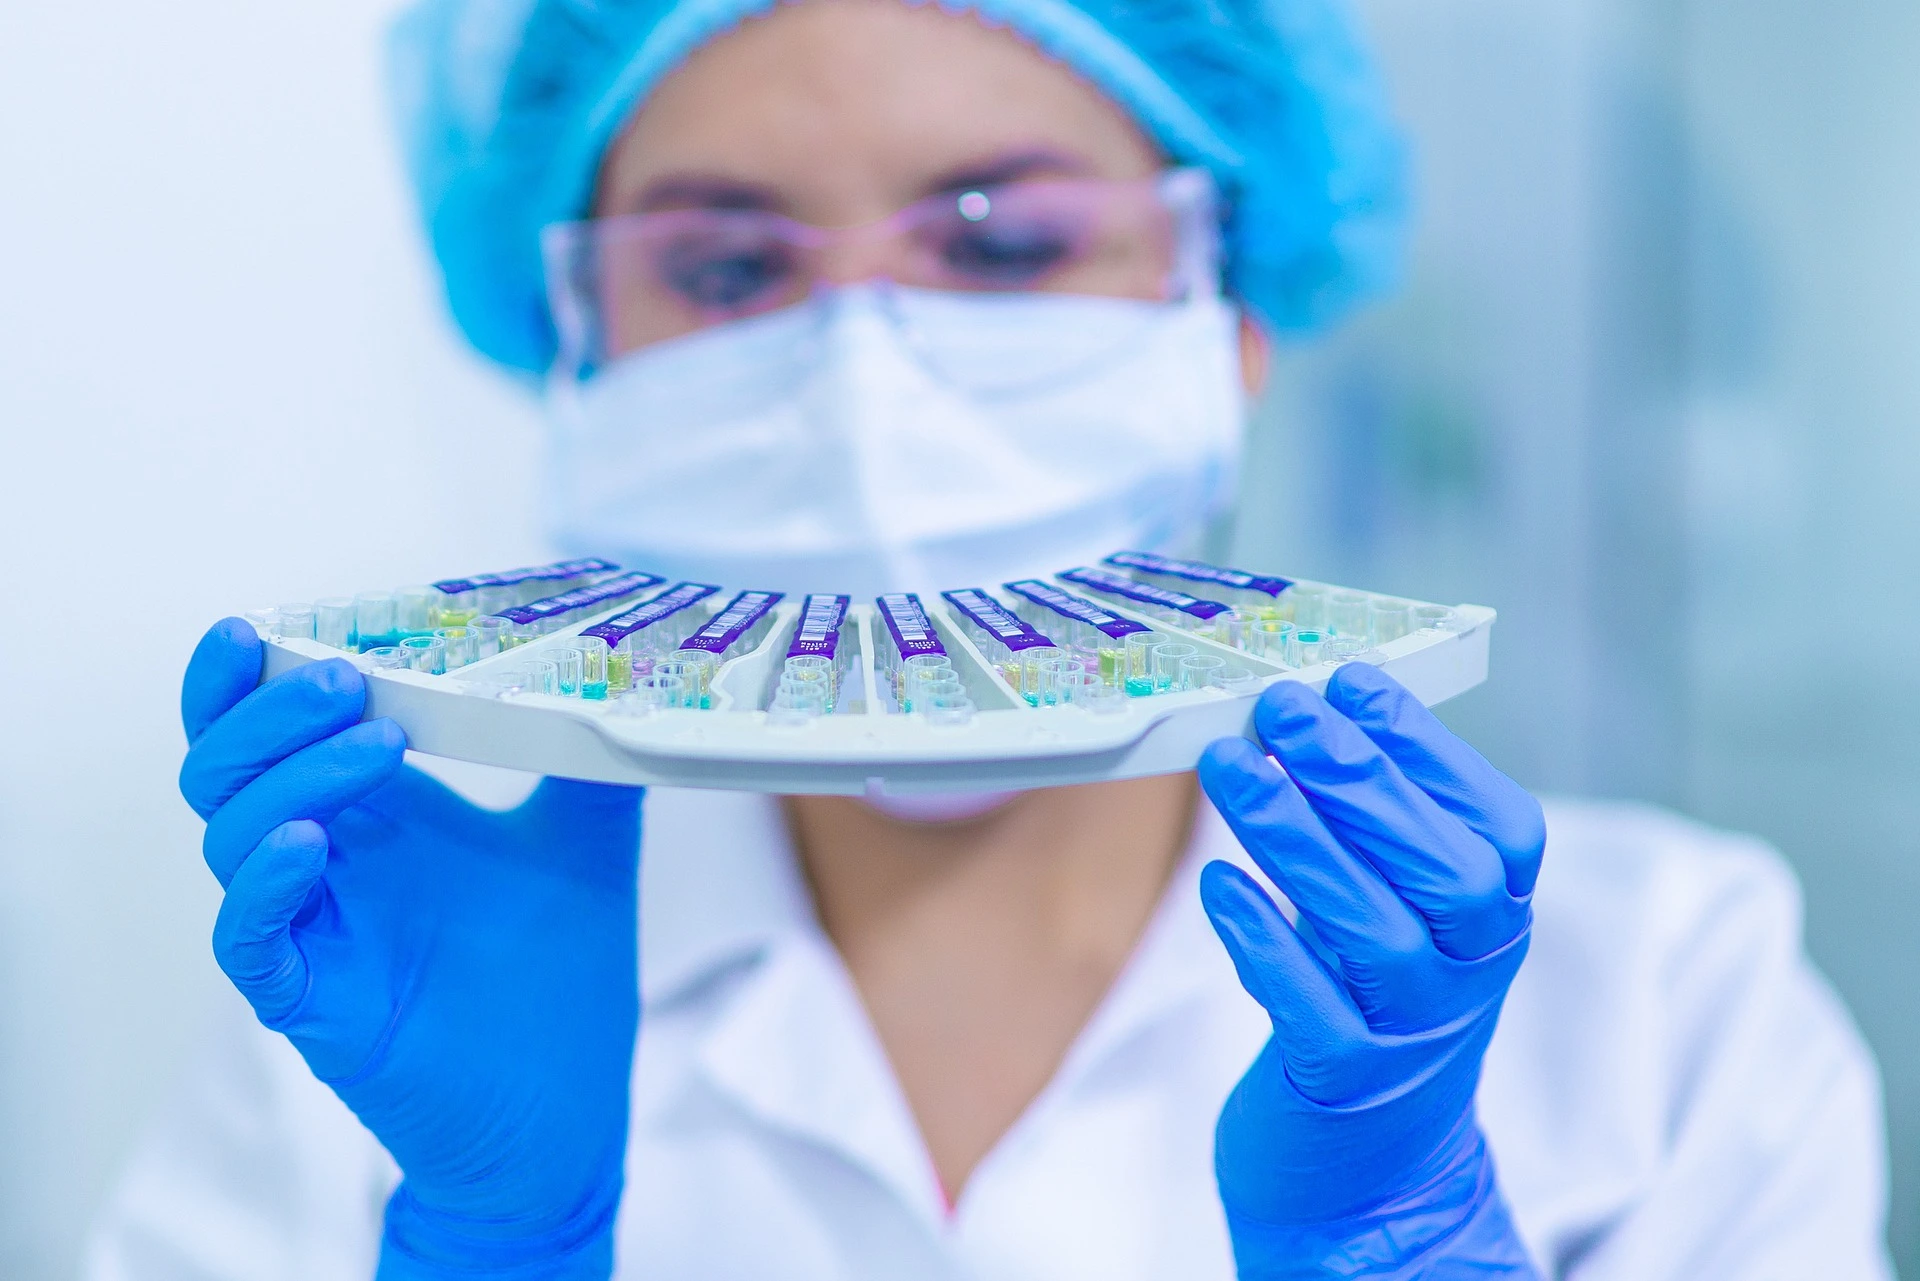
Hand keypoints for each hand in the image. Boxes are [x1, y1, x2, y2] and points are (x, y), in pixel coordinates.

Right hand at [178, 619, 642, 1279]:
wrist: (564, 1104)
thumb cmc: (559, 977)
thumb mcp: (589, 844)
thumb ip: (595, 762)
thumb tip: (627, 677)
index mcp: (372, 815)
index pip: (266, 731)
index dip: (239, 678)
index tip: (253, 624)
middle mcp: (327, 863)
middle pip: (229, 768)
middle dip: (268, 712)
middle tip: (344, 680)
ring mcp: (311, 931)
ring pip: (232, 836)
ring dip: (291, 778)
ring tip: (376, 744)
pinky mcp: (311, 1000)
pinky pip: (250, 938)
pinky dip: (265, 884)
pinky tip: (310, 845)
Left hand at [1198, 663, 1544, 1279]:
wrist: (1371, 1166)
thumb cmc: (1371, 996)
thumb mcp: (1400, 905)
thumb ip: (1375, 823)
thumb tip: (1310, 707)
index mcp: (1499, 914)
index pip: (1495, 822)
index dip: (1425, 748)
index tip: (1350, 681)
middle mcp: (1473, 971)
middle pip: (1442, 872)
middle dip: (1358, 780)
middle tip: (1280, 709)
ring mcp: (1414, 1032)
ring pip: (1372, 931)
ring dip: (1296, 839)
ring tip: (1231, 769)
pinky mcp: (1344, 1081)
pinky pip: (1309, 1007)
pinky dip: (1263, 940)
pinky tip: (1218, 884)